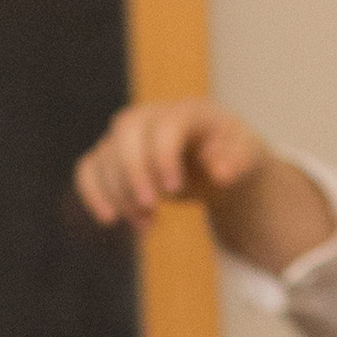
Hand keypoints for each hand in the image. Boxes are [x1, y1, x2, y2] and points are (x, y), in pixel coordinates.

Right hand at [73, 100, 336, 274]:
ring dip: (119, 194)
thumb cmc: (234, 155)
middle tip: (151, 208)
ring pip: (106, 155)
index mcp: (187, 112)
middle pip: (125, 133)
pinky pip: (90, 169)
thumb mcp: (247, 156)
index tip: (173, 190)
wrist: (218, 160)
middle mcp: (151, 116)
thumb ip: (236, 160)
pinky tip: (110, 219)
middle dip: (133, 173)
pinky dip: (93, 193)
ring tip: (147, 224)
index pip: (164, 126)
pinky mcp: (114, 155)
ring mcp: (129, 135)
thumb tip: (219, 172)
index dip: (163, 156)